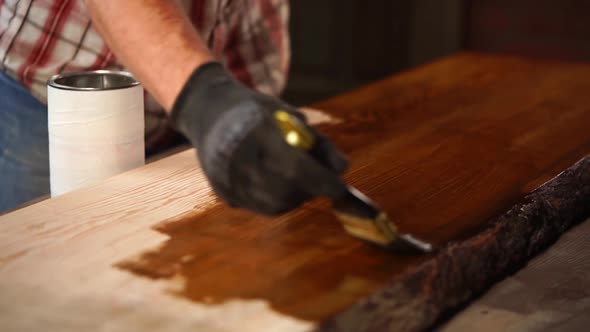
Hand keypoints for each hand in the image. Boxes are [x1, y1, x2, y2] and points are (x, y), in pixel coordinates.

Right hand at [171, 63, 347, 214]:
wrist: (210, 113)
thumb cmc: (258, 113)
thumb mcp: (290, 116)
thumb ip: (318, 142)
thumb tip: (343, 169)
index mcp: (256, 132)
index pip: (295, 167)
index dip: (322, 182)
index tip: (340, 188)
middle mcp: (237, 158)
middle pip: (286, 190)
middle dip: (311, 190)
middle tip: (322, 182)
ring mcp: (227, 179)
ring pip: (274, 205)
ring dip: (295, 197)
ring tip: (297, 177)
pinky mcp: (223, 193)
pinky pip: (259, 208)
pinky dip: (277, 200)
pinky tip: (277, 182)